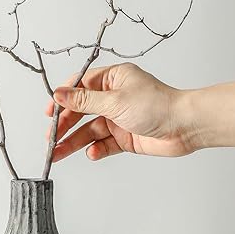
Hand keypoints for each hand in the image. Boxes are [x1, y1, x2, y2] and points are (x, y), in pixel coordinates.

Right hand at [46, 63, 195, 161]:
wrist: (184, 127)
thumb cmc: (156, 106)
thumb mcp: (114, 101)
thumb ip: (84, 101)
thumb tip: (59, 94)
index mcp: (113, 80)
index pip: (80, 87)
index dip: (63, 99)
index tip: (50, 111)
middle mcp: (114, 98)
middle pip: (81, 111)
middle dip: (65, 126)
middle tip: (51, 138)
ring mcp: (119, 118)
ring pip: (90, 131)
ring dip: (74, 142)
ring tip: (58, 154)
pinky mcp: (125, 137)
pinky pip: (104, 144)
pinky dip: (96, 150)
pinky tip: (91, 153)